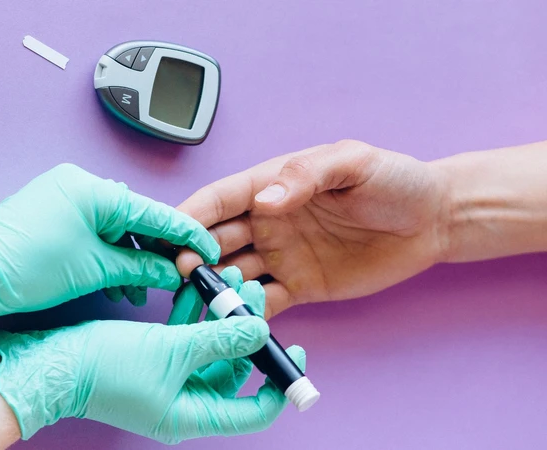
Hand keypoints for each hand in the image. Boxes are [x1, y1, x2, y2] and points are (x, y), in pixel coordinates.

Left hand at [0, 164, 218, 330]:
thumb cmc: (25, 267)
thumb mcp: (94, 270)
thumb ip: (140, 268)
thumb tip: (170, 272)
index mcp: (93, 190)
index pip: (153, 213)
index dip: (184, 235)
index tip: (206, 250)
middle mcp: (80, 184)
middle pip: (134, 219)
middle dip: (153, 252)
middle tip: (173, 276)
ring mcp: (65, 195)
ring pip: (114, 227)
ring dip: (129, 258)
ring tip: (139, 290)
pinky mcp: (55, 210)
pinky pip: (93, 229)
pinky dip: (107, 253)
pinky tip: (116, 281)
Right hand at [0, 271, 304, 443]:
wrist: (49, 364)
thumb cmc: (105, 367)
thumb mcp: (170, 350)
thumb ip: (219, 340)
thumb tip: (261, 332)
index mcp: (192, 414)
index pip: (252, 410)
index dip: (277, 382)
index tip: (293, 348)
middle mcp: (183, 401)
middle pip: (231, 369)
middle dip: (244, 329)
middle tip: (254, 291)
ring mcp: (166, 381)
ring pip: (207, 347)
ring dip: (218, 314)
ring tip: (228, 277)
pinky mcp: (151, 359)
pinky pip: (183, 338)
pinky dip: (191, 314)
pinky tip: (195, 286)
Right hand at [176, 140, 449, 317]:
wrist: (433, 221)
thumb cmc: (395, 181)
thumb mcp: (353, 163)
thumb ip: (306, 175)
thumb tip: (266, 198)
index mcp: (271, 185)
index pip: (218, 200)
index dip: (189, 216)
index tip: (168, 235)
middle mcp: (266, 221)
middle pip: (215, 240)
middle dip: (192, 257)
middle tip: (178, 276)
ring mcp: (280, 256)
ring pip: (232, 274)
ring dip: (214, 288)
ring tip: (201, 304)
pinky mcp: (299, 286)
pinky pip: (264, 302)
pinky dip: (245, 313)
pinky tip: (234, 322)